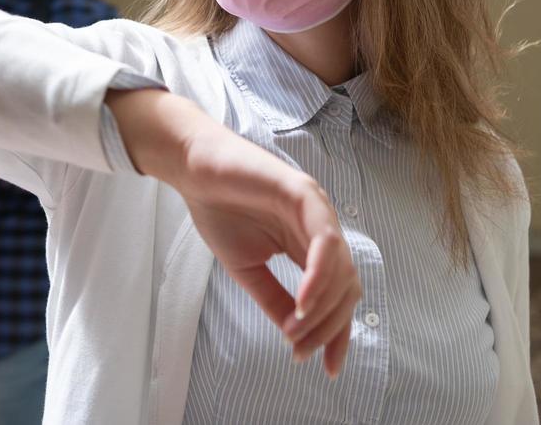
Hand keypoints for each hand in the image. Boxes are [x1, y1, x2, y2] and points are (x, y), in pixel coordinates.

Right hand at [107, 89, 359, 376]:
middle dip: (329, 327)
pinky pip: (326, 240)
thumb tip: (296, 334)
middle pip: (347, 287)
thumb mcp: (248, 269)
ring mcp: (317, 209)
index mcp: (311, 245)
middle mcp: (322, 228)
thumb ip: (275, 298)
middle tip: (300, 350)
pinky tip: (304, 301)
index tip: (325, 367)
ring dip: (322, 308)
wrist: (193, 172)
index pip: (339, 294)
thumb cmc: (218, 211)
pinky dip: (319, 275)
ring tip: (295, 330)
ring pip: (341, 268)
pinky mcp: (304, 194)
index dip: (337, 332)